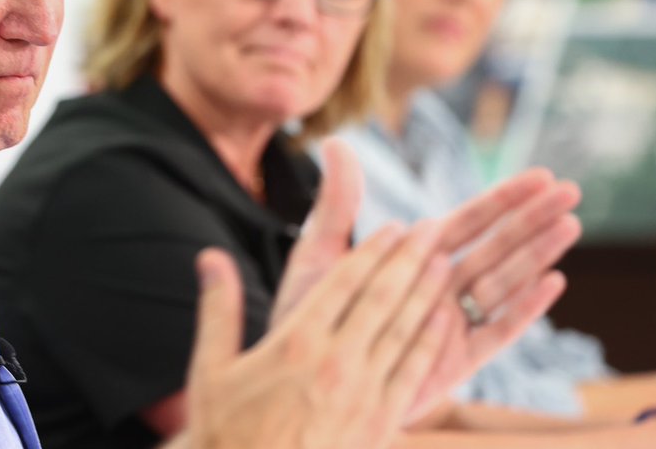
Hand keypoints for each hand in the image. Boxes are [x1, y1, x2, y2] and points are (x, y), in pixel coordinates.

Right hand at [176, 225, 452, 448]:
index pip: (343, 283)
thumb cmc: (225, 431)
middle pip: (381, 298)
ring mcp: (362, 394)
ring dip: (426, 294)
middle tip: (432, 229)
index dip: (371, 251)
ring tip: (444, 263)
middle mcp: (335, 362)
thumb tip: (210, 255)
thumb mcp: (210, 367)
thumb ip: (218, 307)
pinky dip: (430, 344)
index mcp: (296, 343)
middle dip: (409, 260)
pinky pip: (412, 374)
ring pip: (403, 331)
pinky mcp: (378, 423)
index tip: (392, 227)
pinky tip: (444, 323)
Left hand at [271, 139, 579, 421]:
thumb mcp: (321, 254)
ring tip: (569, 225)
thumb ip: (337, 203)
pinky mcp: (453, 361)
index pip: (468, 221)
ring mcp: (450, 323)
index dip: (503, 198)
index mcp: (414, 257)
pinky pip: (494, 334)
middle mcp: (439, 287)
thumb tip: (333, 142)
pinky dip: (522, 310)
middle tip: (571, 190)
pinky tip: (551, 283)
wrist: (299, 378)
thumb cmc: (308, 314)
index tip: (540, 174)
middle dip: (532, 219)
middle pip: (495, 246)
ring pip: (503, 283)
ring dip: (535, 254)